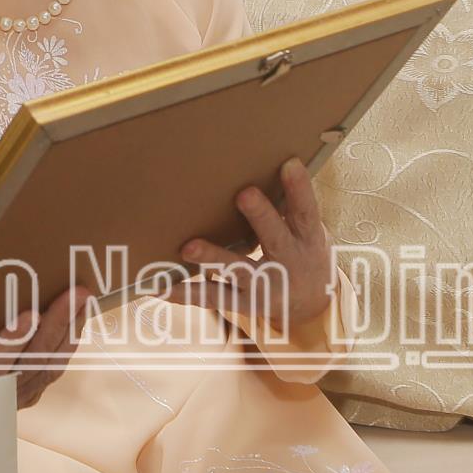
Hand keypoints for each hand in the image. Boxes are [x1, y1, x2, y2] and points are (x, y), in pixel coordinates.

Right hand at [0, 285, 90, 411]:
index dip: (6, 349)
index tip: (26, 316)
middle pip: (26, 369)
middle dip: (53, 330)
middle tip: (74, 292)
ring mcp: (0, 403)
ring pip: (42, 371)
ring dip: (66, 333)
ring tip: (84, 292)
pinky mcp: (14, 396)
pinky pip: (47, 374)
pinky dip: (65, 346)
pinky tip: (78, 317)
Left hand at [178, 158, 332, 335]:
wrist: (312, 309)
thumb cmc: (303, 254)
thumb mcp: (308, 233)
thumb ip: (290, 207)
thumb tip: (272, 164)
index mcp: (307, 239)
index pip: (306, 211)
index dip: (300, 189)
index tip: (289, 163)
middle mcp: (289, 263)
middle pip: (275, 237)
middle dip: (260, 216)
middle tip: (244, 194)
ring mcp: (266, 285)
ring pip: (238, 270)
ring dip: (212, 258)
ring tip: (188, 248)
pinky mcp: (244, 304)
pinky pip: (213, 297)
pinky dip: (186, 293)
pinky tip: (160, 287)